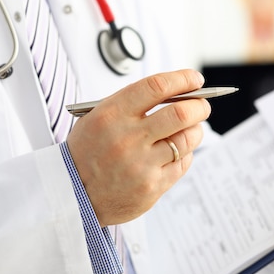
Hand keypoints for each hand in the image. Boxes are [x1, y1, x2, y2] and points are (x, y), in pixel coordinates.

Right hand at [66, 70, 210, 225]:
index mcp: (112, 115)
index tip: (195, 79)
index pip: (157, 87)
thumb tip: (175, 91)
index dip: (183, 80)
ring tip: (190, 127)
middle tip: (201, 104)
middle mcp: (127, 138)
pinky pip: (182, 163)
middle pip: (181, 113)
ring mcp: (141, 165)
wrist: (72, 193)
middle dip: (199, 105)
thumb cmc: (87, 151)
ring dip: (195, 129)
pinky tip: (176, 150)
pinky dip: (185, 153)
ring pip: (187, 139)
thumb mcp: (97, 117)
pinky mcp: (151, 187)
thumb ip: (132, 103)